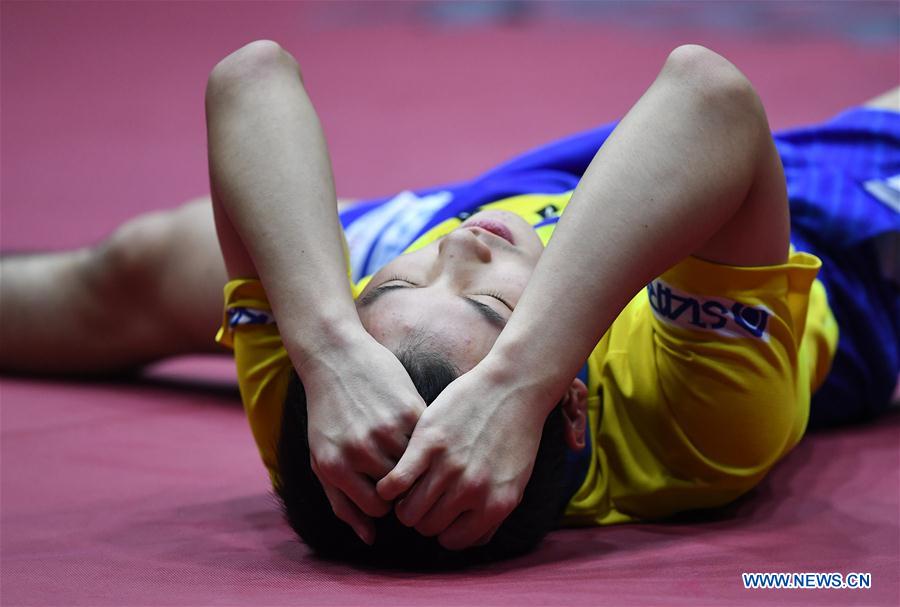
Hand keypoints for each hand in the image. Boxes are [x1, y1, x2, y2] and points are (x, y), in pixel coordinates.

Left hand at [298, 331, 425, 544]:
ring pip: (417, 466)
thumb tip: (369, 538)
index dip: (388, 501)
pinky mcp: (407, 409)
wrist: (336, 358)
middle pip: (400, 489)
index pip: (377, 507)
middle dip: (404, 483)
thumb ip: (342, 503)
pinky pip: (427, 440)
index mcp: (335, 467)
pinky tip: (419, 431)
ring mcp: (385, 429)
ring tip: (413, 450)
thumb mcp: (323, 459)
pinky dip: (426, 440)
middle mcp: (359, 451)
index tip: (390, 487)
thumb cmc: (328, 414)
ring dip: (418, 462)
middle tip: (405, 467)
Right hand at [376, 359, 553, 549]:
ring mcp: (450, 467)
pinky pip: (396, 482)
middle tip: (419, 499)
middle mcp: (473, 491)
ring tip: (406, 490)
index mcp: (496, 505)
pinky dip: (388, 486)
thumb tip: (472, 538)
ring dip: (404, 504)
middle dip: (422, 516)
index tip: (438, 514)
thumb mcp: (515, 480)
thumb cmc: (516, 432)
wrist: (514, 386)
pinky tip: (392, 479)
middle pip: (429, 526)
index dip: (442, 529)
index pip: (454, 541)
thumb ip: (492, 511)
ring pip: (409, 510)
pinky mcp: (429, 443)